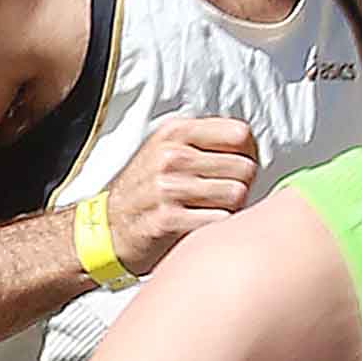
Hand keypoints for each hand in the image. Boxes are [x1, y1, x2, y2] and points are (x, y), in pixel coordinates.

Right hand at [108, 114, 264, 264]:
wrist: (108, 228)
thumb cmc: (147, 190)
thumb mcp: (168, 150)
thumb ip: (206, 142)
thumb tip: (253, 149)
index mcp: (175, 133)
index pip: (240, 134)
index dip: (247, 154)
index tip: (235, 167)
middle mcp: (171, 156)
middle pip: (245, 168)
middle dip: (241, 184)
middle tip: (222, 195)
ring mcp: (168, 187)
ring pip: (237, 195)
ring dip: (231, 208)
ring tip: (210, 210)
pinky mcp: (167, 219)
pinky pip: (219, 221)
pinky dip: (217, 227)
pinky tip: (201, 226)